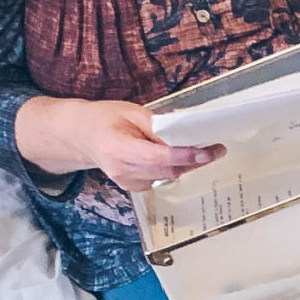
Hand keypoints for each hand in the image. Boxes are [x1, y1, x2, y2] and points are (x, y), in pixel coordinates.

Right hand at [15, 97, 221, 189]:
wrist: (83, 136)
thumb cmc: (105, 119)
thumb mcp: (130, 112)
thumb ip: (157, 125)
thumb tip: (185, 134)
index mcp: (118, 148)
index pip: (158, 157)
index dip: (185, 156)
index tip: (207, 150)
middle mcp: (122, 170)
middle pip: (167, 170)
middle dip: (194, 161)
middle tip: (216, 149)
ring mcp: (127, 182)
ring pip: (167, 177)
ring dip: (187, 166)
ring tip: (205, 152)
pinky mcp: (133, 187)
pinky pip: (161, 180)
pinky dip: (174, 170)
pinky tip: (182, 159)